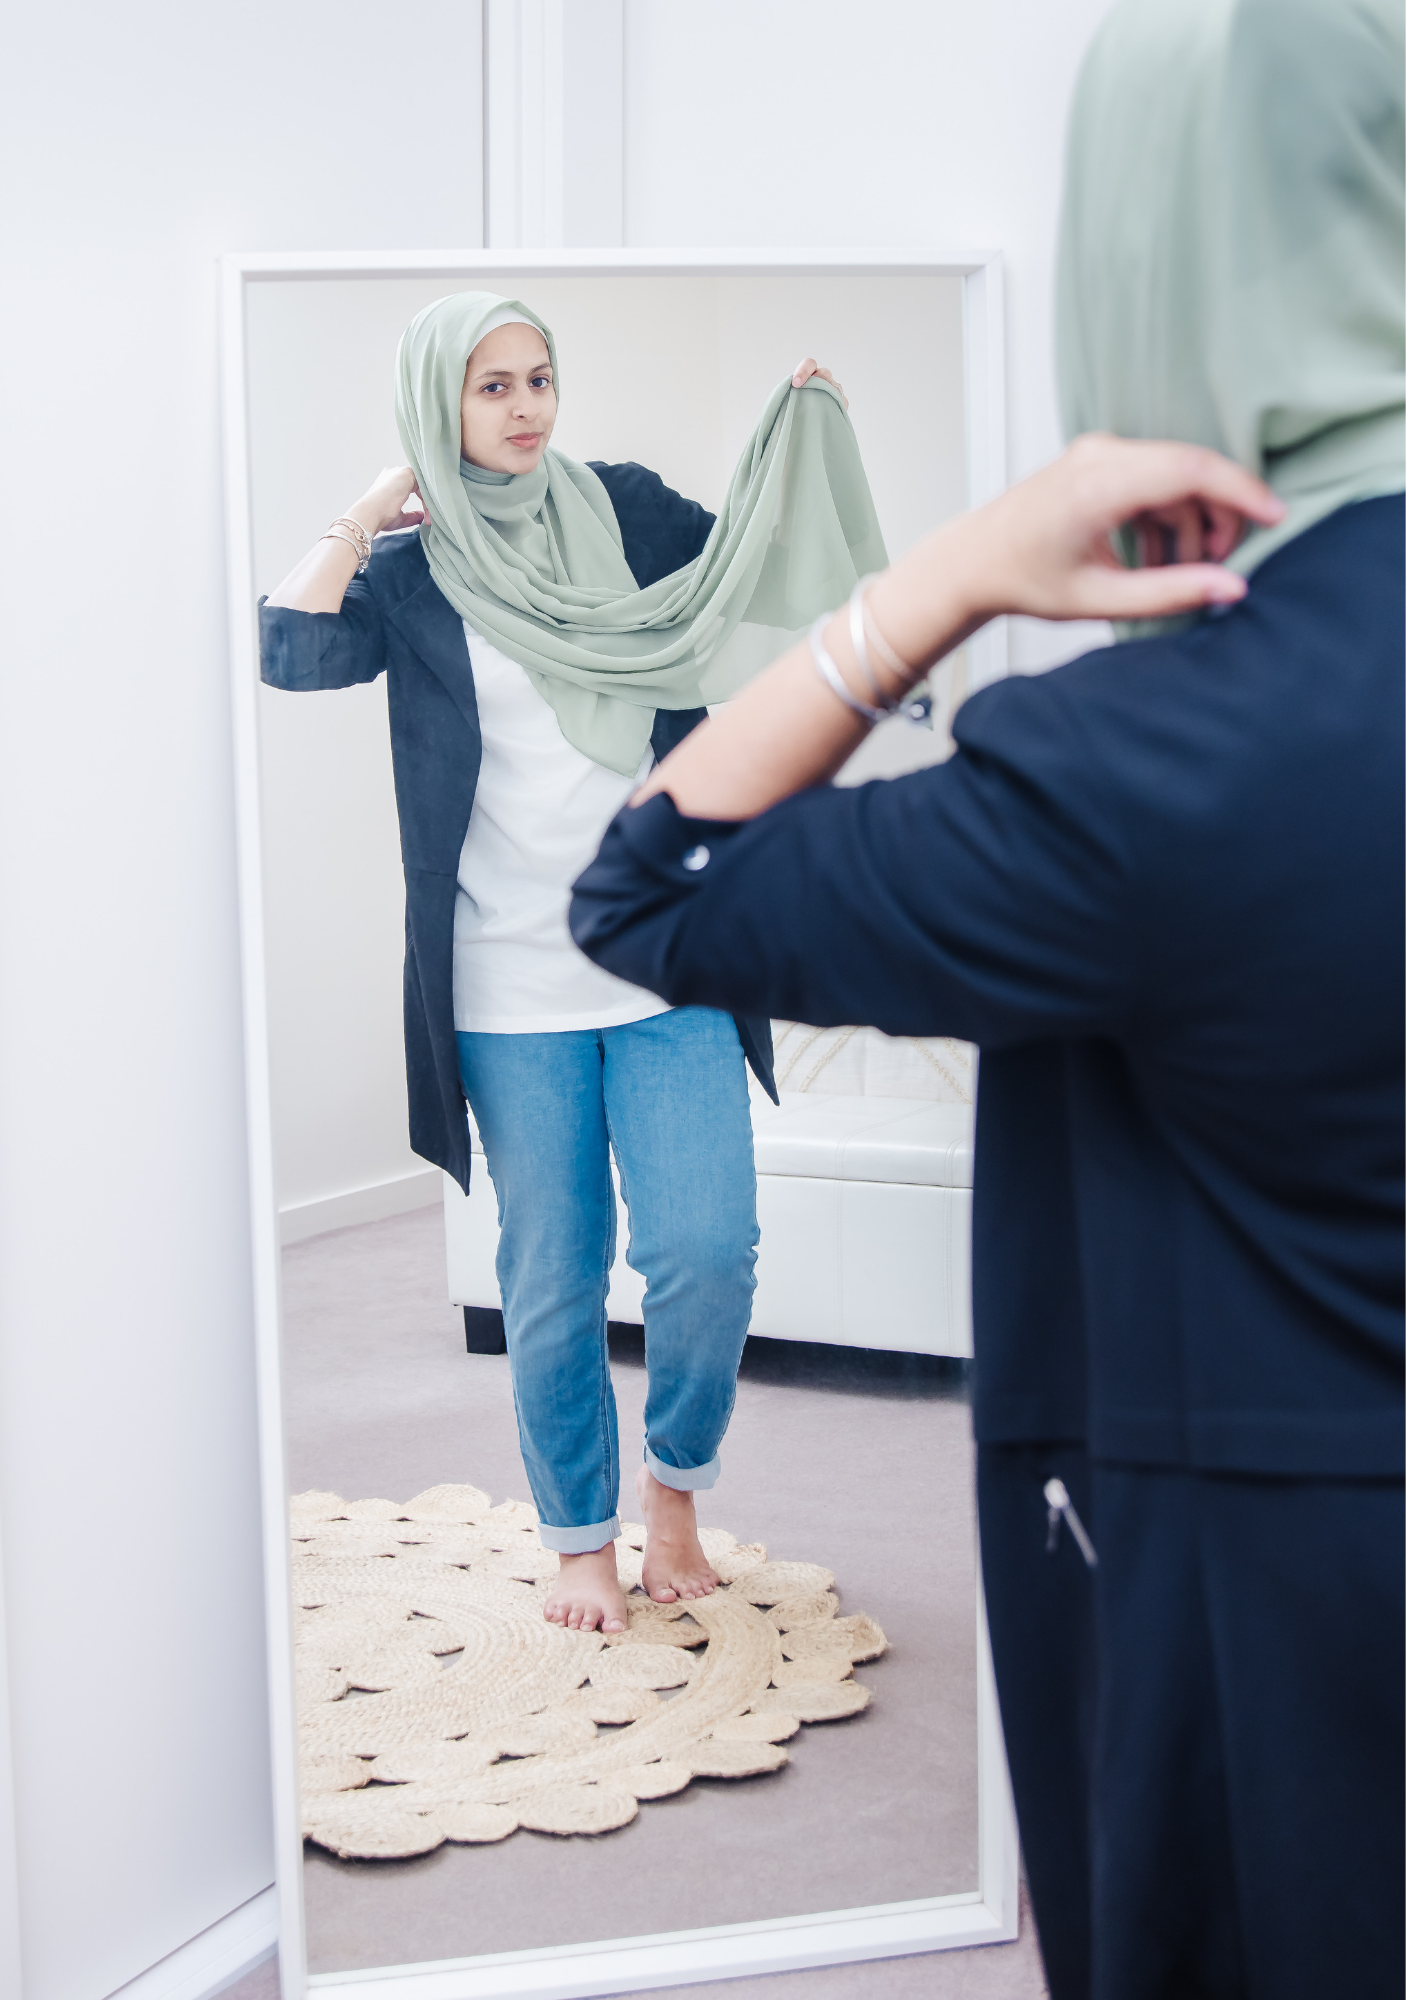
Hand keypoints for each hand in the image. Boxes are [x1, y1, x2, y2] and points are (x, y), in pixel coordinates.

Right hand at [352, 464, 428, 536]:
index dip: (421, 502)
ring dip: (428, 502)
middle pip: (419, 485)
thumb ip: (411, 515)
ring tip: (429, 518)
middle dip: (426, 502)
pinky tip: (428, 511)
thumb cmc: (379, 516)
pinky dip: (427, 499)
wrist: (370, 514)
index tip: (425, 518)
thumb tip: (422, 516)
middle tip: (430, 518)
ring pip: (423, 485)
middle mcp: (394, 473)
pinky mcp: (407, 473)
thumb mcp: (399, 517)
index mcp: (389, 481)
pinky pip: (424, 485)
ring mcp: (400, 472)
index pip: (412, 488)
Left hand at [791, 357, 847, 409]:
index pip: (809, 363)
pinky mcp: (842, 402)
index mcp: (809, 374)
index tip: (796, 383)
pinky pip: (841, 401)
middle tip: (809, 393)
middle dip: (817, 381)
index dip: (803, 371)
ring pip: (835, 386)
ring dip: (827, 394)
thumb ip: (787, 393)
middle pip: (824, 373)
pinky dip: (835, 405)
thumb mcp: (786, 401)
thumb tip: (786, 392)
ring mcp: (834, 389)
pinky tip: (827, 413)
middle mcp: (823, 378)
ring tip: (818, 407)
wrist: (805, 427)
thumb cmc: (793, 412)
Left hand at [964, 433, 1284, 625]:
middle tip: (1219, 566)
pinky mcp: (1100, 462)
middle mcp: (1101, 455)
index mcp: (1099, 482)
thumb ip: (1169, 595)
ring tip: (1181, 572)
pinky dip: (1168, 515)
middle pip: (1191, 469)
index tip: (1275, 517)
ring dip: (1192, 522)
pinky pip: (1155, 479)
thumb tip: (1231, 589)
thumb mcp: (1098, 599)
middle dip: (1219, 517)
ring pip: (1176, 476)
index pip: (1192, 469)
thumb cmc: (1021, 580)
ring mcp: (1099, 453)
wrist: (973, 562)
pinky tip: (1157, 558)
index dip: (1242, 491)